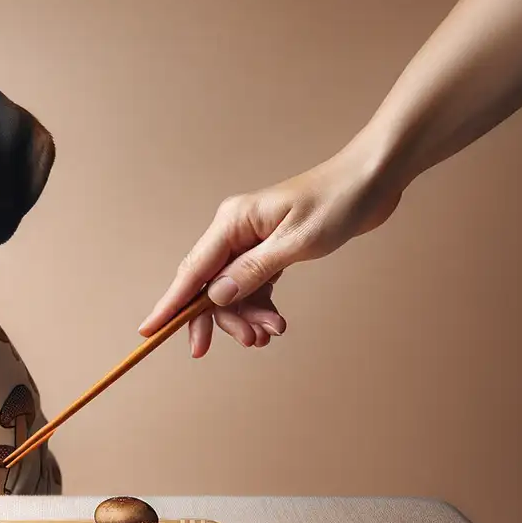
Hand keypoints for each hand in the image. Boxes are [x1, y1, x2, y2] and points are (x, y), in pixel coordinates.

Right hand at [139, 143, 404, 356]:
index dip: (170, 303)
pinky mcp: (269, 249)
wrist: (371, 180)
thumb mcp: (297, 242)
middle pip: (209, 285)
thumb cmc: (338, 202)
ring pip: (232, 290)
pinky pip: (252, 285)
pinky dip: (261, 306)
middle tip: (247, 342)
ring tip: (273, 333)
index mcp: (232, 222)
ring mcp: (250, 241)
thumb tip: (216, 297)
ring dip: (248, 316)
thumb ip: (254, 271)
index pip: (193, 270)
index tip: (150, 330)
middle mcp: (234, 231)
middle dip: (223, 318)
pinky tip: (276, 322)